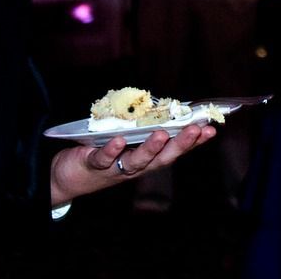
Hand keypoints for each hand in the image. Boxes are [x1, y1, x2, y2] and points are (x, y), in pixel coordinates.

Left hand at [49, 123, 216, 206]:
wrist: (70, 176)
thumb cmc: (103, 153)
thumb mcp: (126, 139)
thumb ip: (141, 126)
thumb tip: (161, 105)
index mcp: (147, 158)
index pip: (175, 149)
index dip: (193, 141)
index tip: (210, 128)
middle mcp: (136, 166)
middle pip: (163, 157)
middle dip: (181, 144)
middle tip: (196, 130)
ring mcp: (117, 168)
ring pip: (137, 161)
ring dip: (151, 148)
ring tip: (162, 134)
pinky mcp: (95, 165)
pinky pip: (104, 159)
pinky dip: (112, 151)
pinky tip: (119, 140)